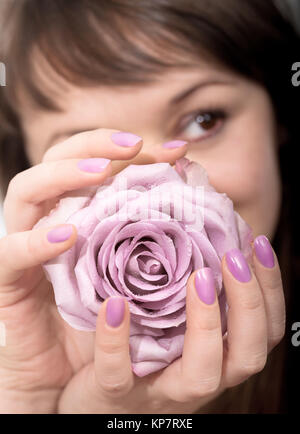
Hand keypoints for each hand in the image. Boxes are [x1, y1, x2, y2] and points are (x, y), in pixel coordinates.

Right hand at [0, 128, 187, 412]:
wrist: (68, 373)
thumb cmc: (106, 317)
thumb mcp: (136, 271)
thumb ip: (154, 234)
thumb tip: (193, 197)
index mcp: (77, 212)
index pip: (95, 162)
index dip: (130, 149)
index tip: (176, 150)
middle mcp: (47, 219)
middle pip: (55, 161)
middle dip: (94, 145)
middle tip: (135, 144)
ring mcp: (24, 246)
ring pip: (26, 192)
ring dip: (64, 175)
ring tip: (103, 172)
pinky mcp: (8, 282)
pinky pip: (12, 253)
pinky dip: (37, 241)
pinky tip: (69, 235)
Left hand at [57, 239, 284, 413]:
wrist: (95, 406)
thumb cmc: (141, 350)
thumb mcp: (169, 320)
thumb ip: (186, 288)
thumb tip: (199, 231)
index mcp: (216, 356)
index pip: (264, 331)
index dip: (270, 289)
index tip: (258, 243)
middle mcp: (199, 377)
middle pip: (248, 355)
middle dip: (249, 305)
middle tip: (233, 257)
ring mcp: (160, 391)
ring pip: (201, 376)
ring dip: (206, 324)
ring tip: (200, 277)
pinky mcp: (115, 397)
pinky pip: (118, 375)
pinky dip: (116, 340)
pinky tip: (114, 304)